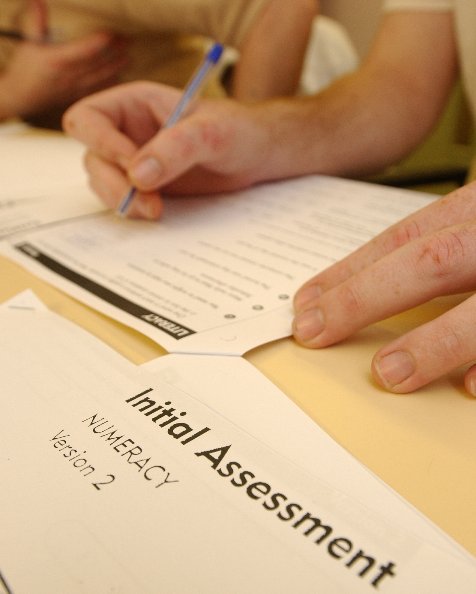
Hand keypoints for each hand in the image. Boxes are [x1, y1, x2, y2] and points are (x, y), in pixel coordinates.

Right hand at [0, 0, 127, 121]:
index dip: (99, 42)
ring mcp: (75, 88)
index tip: (112, 34)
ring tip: (129, 57)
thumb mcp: (27, 43)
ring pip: (101, 78)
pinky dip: (111, 83)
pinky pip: (99, 90)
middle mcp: (69, 76)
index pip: (83, 51)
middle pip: (97, 64)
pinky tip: (122, 76)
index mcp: (57, 61)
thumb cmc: (26, 68)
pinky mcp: (79, 97)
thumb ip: (37, 22)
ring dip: (116, 67)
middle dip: (114, 52)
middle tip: (128, 40)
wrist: (22, 97)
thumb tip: (39, 1)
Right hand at [63, 81, 272, 218]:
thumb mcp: (212, 133)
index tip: (134, 169)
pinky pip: (121, 199)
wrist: (255, 155)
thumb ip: (177, 147)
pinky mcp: (144, 186)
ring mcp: (132, 160)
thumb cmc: (237, 130)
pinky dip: (131, 210)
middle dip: (114, 184)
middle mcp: (126, 131)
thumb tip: (138, 175)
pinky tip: (157, 212)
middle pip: (91, 157)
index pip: (88, 118)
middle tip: (149, 203)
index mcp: (133, 103)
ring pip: (101, 182)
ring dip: (121, 201)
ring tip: (156, 209)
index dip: (101, 144)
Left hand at [292, 181, 475, 394]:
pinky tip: (468, 387)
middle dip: (364, 298)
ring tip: (387, 372)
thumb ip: (444, 244)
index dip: (351, 269)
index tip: (306, 300)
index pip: (405, 237)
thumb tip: (374, 283)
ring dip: (432, 342)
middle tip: (314, 332)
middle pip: (428, 262)